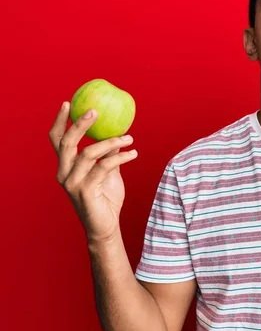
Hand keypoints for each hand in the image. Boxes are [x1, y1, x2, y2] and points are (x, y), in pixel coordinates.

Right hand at [49, 102, 137, 242]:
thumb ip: (108, 154)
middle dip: (79, 124)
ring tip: (130, 138)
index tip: (69, 103)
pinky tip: (134, 153)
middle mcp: (64, 173)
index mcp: (66, 166)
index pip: (57, 140)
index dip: (60, 121)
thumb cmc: (106, 197)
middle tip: (96, 110)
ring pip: (88, 153)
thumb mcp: (108, 171)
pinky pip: (104, 167)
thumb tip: (117, 132)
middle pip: (66, 143)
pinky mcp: (85, 191)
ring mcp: (72, 183)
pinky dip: (120, 157)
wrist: (107, 226)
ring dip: (111, 142)